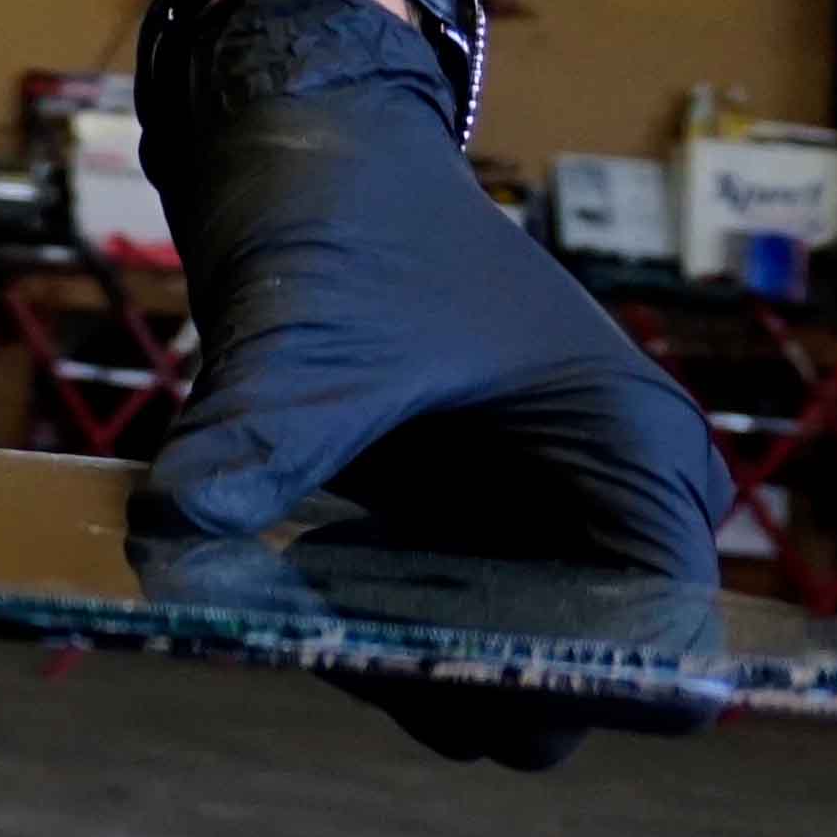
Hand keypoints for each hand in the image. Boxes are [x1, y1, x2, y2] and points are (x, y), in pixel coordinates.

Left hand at [137, 0, 733, 768]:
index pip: (665, 656)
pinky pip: (423, 627)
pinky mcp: (456, 526)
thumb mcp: (306, 336)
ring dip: (396, 658)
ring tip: (300, 575)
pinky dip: (362, 621)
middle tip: (333, 624)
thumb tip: (171, 538)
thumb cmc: (346, 214)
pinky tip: (290, 557)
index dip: (573, 692)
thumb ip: (257, 441)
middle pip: (563, 694)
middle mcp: (608, 508)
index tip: (443, 666)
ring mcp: (533, 524)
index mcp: (637, 461)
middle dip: (456, 684)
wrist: (305, 142)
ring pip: (484, 674)